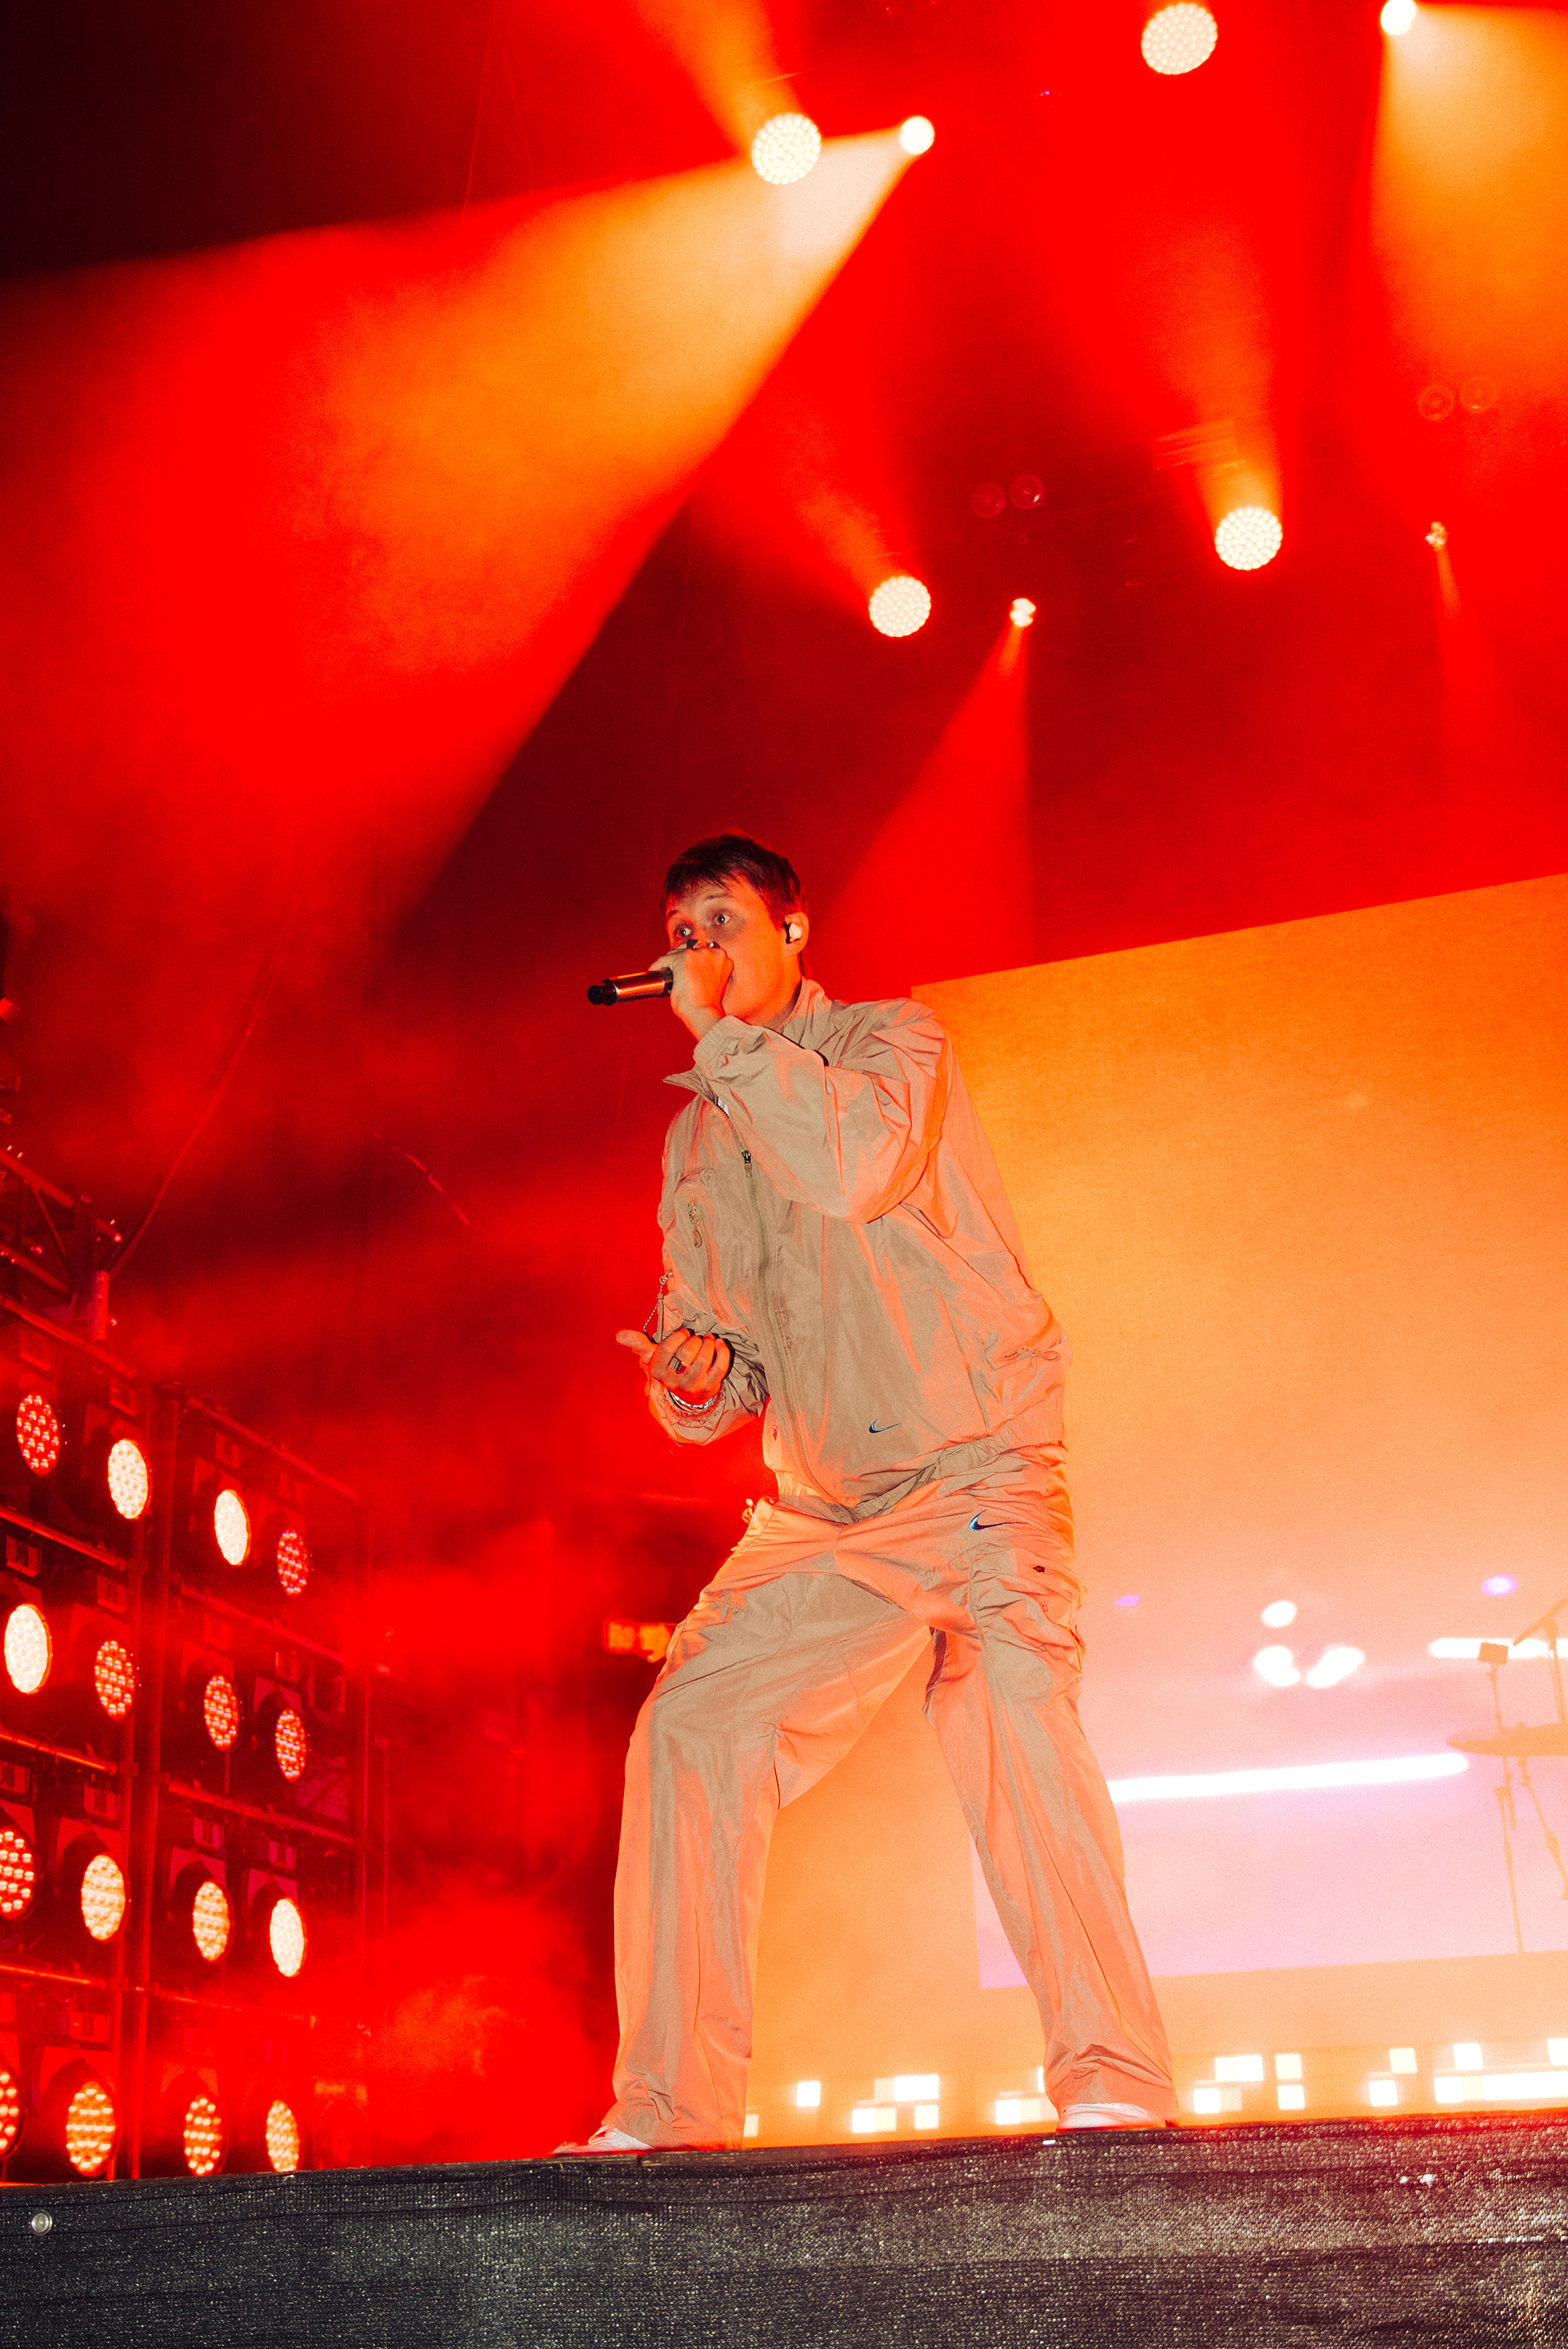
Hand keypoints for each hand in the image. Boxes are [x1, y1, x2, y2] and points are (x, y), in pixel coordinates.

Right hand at [616, 1325, 731, 1404]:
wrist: (689, 1396)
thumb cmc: (670, 1369)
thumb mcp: (653, 1357)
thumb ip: (638, 1344)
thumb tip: (619, 1335)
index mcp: (657, 1371)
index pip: (666, 1348)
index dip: (678, 1336)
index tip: (683, 1334)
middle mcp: (673, 1381)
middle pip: (687, 1353)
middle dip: (694, 1340)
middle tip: (696, 1340)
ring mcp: (692, 1386)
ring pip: (704, 1358)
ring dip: (709, 1343)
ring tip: (708, 1340)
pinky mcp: (710, 1388)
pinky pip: (720, 1367)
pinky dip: (722, 1352)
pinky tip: (719, 1344)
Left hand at [652, 942, 731, 1041]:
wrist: (703, 1013)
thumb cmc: (707, 1006)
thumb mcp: (713, 985)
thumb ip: (707, 973)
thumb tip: (692, 971)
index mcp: (723, 959)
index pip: (704, 951)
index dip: (693, 958)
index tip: (685, 966)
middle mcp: (714, 953)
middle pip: (690, 948)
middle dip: (680, 957)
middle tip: (672, 969)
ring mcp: (698, 954)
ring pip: (677, 952)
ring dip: (669, 961)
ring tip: (662, 970)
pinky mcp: (682, 959)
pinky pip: (666, 959)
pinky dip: (658, 965)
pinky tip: (654, 970)